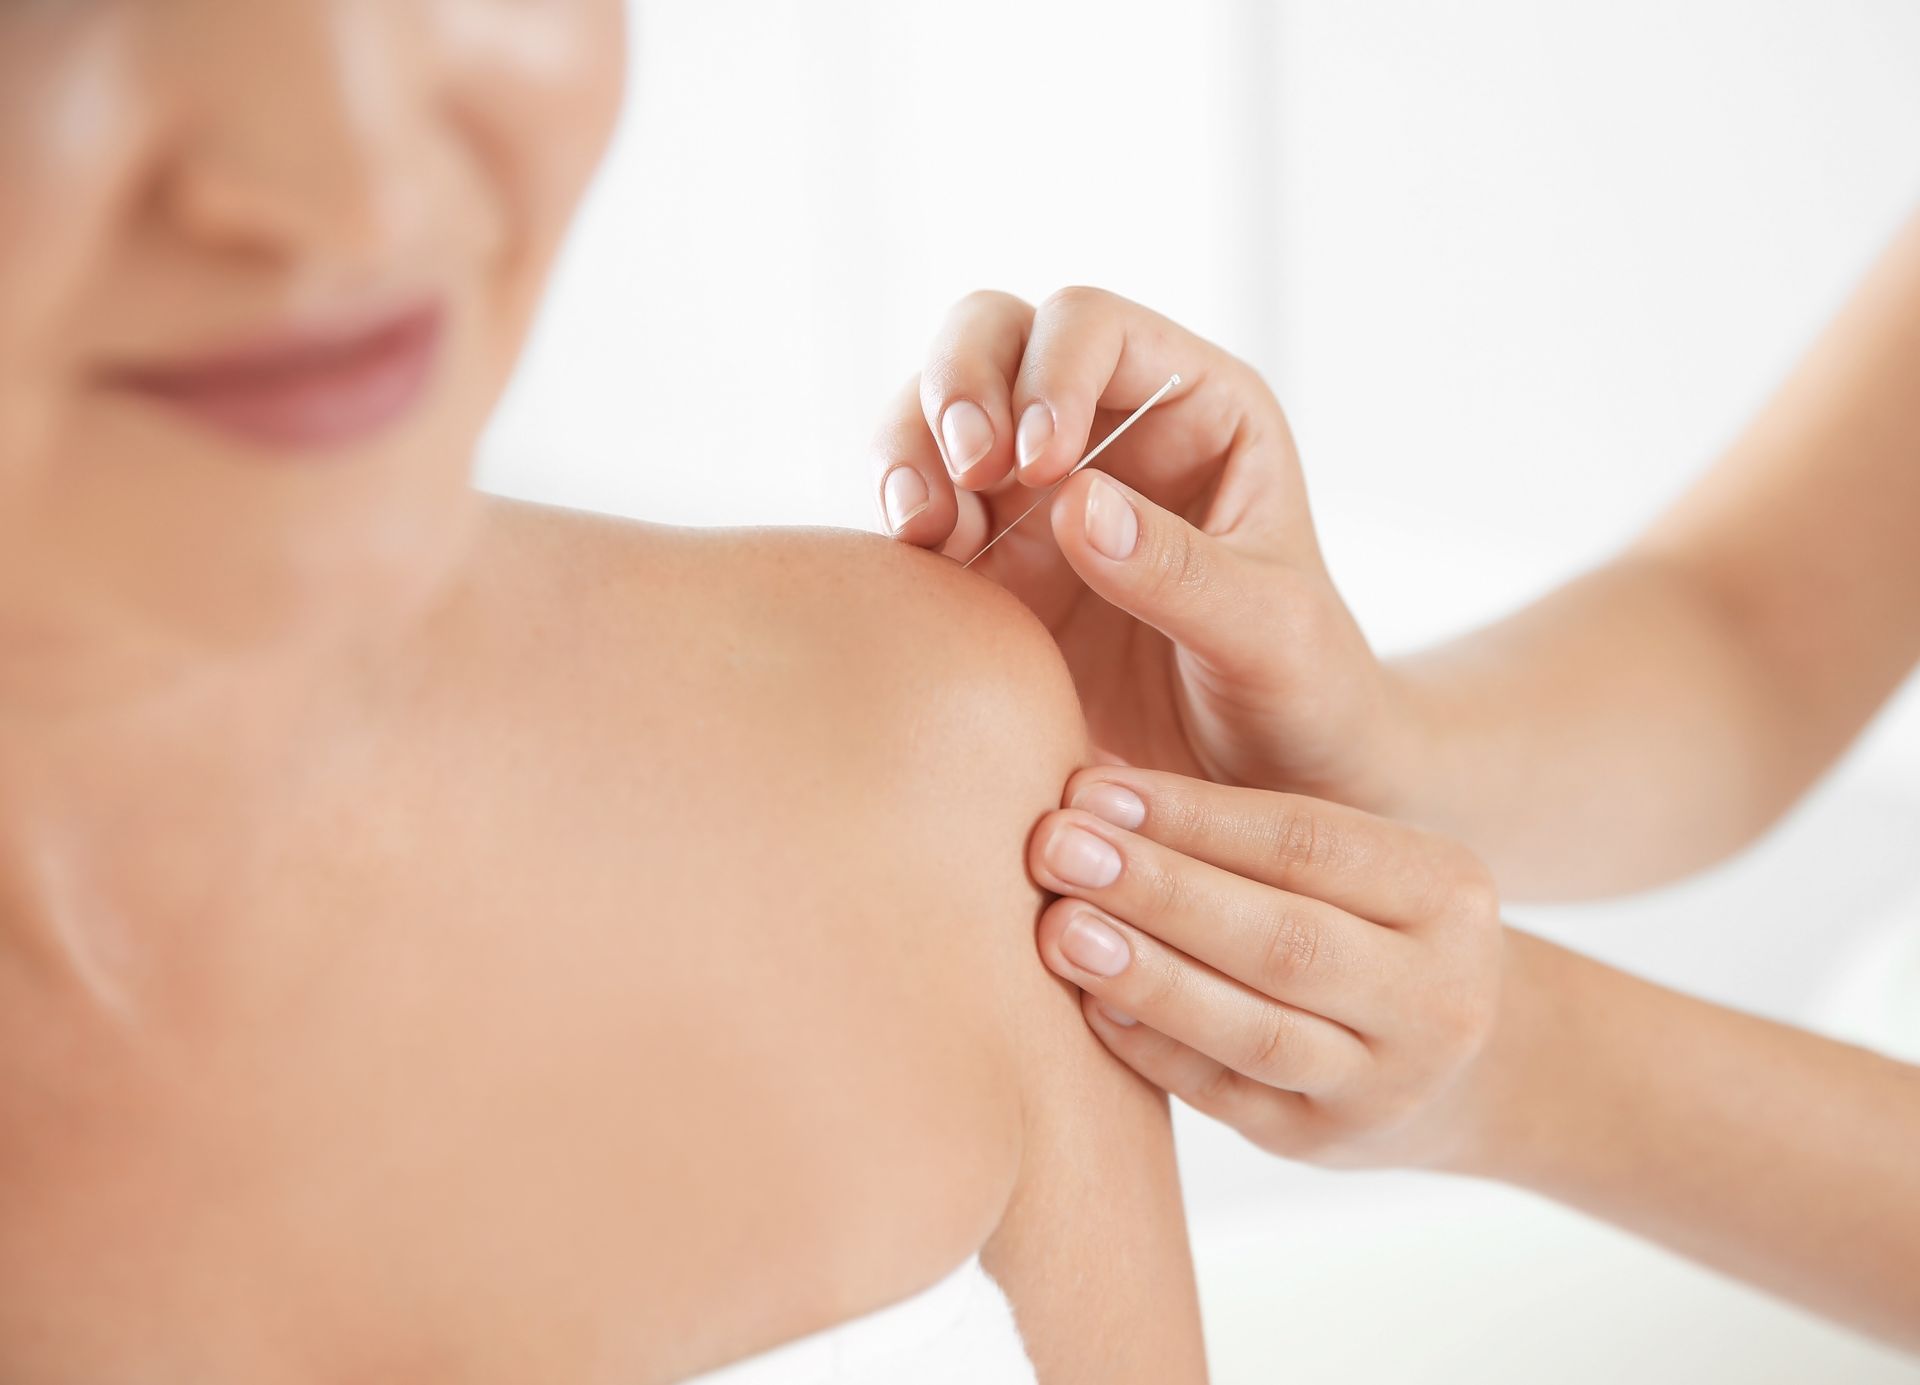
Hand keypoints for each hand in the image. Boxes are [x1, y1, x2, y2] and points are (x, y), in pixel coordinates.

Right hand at [870, 287, 1408, 804]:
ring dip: (910, 453)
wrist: (1267, 785)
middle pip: (993, 338)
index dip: (1050, 372)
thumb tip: (1073, 503)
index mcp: (1194, 406)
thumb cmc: (1302, 690)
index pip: (1092, 328)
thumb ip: (1181, 570)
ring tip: (925, 532)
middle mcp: (1104, 429)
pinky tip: (919, 569)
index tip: (1039, 467)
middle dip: (957, 385)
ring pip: (933, 417)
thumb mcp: (1271, 634)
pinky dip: (901, 529)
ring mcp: (1033, 496)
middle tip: (965, 471)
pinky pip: (919, 516)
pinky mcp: (987, 568)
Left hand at [1026, 764, 1504, 1168]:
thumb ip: (1236, 826)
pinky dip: (1151, 1045)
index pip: (1306, 842)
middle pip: (1283, 939)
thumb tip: (1094, 785)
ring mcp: (1386, 1083)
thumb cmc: (1358, 923)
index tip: (1091, 790)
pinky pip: (1222, 1094)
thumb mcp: (1348, 862)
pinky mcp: (1321, 1140)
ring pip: (1256, 1030)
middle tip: (1055, 849)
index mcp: (1446, 889)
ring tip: (1059, 930)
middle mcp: (1437, 993)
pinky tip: (1089, 1001)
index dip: (1191, 815)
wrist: (1453, 1065)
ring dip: (1148, 976)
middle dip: (1158, 890)